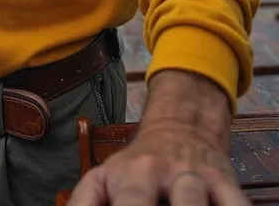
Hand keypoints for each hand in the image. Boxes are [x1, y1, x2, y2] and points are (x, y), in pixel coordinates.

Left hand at [68, 120, 246, 204]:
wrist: (183, 121)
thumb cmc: (139, 163)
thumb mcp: (104, 177)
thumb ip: (85, 201)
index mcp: (126, 175)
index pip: (124, 205)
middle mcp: (157, 172)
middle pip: (142, 203)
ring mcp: (192, 175)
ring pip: (192, 203)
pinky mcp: (223, 178)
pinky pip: (234, 203)